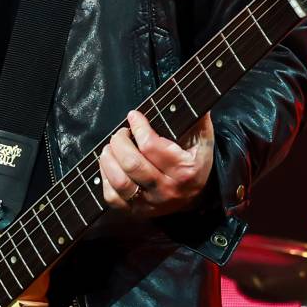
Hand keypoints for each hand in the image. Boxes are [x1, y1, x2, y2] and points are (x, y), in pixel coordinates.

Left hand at [98, 110, 214, 220]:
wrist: (195, 197)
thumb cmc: (194, 162)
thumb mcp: (203, 141)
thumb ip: (198, 120)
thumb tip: (190, 94)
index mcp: (185, 171)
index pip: (151, 146)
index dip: (138, 127)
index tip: (133, 116)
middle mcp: (167, 189)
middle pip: (131, 164)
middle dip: (119, 142)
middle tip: (121, 133)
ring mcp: (150, 203)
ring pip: (120, 182)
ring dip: (108, 160)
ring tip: (109, 148)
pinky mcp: (136, 212)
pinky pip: (112, 198)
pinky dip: (104, 179)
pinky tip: (109, 165)